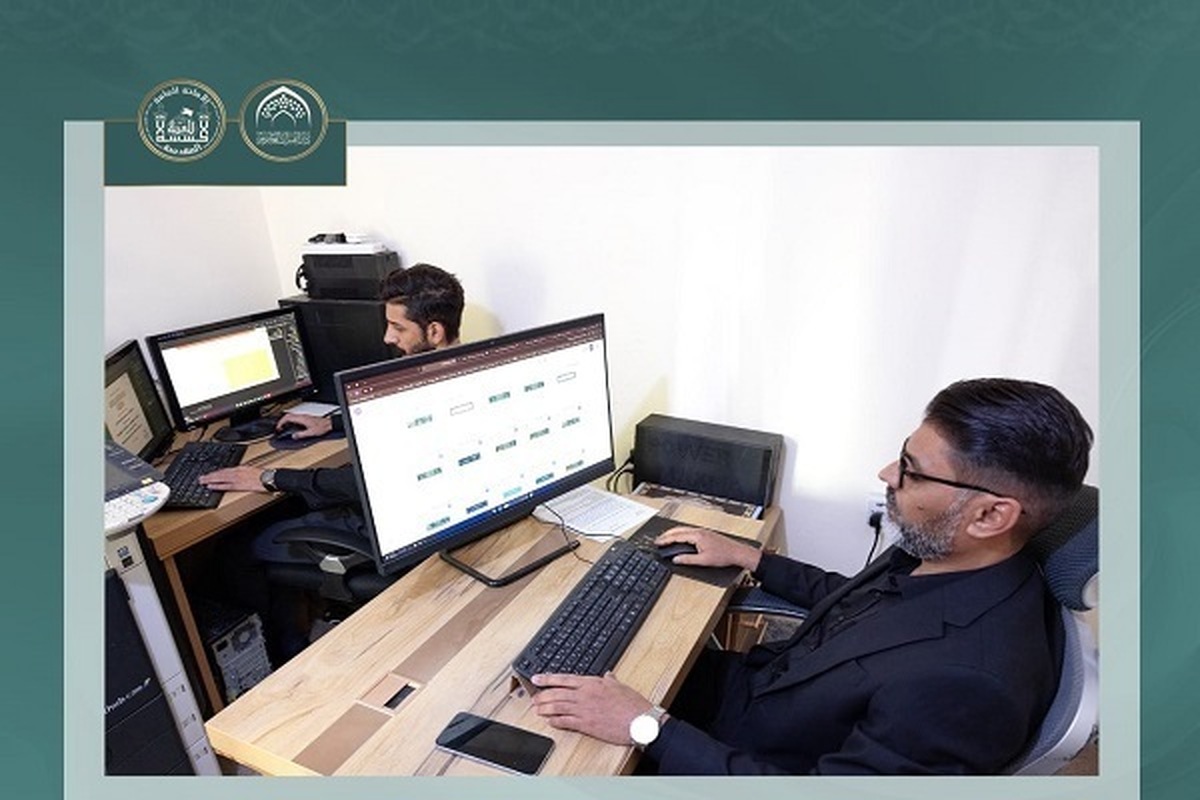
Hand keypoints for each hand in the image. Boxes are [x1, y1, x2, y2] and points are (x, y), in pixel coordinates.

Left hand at [197, 465, 267, 492]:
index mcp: (240, 468)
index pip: (225, 470)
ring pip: (220, 478)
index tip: (210, 474)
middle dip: (210, 476)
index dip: (216, 472)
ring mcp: (237, 478)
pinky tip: (211, 487)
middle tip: (201, 478)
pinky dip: (217, 485)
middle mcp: (237, 472)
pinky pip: (225, 485)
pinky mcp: (238, 485)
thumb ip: (244, 472)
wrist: (269, 477)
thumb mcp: (253, 470)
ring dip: (210, 479)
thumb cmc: (264, 475)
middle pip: (220, 473)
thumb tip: (241, 474)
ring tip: (203, 481)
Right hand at [277, 412, 331, 437]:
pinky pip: (295, 418)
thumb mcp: (311, 433)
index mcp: (302, 418)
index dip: (281, 422)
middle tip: (279, 428)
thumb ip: (301, 435)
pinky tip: (291, 427)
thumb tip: (293, 436)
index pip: (288, 417)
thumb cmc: (322, 427)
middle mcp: (302, 416)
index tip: (278, 427)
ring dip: (286, 421)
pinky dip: (291, 421)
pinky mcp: (306, 418)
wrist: (328, 424)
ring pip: (291, 416)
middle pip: (288, 415)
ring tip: (283, 427)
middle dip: (281, 421)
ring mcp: (304, 416)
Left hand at [530, 672, 654, 744]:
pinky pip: (566, 722)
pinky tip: (550, 721)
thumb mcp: (620, 686)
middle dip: (542, 695)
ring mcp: (585, 710)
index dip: (548, 678)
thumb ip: (610, 679)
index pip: (564, 678)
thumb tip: (608, 674)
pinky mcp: (587, 724)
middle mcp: (585, 695)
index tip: (537, 678)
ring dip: (545, 708)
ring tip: (537, 709)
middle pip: (557, 693)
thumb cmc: (632, 704)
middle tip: (533, 697)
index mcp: (592, 683)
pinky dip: (556, 721)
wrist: (640, 720)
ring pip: (558, 706)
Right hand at [655, 526, 761, 571]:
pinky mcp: (705, 534)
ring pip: (683, 530)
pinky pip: (689, 531)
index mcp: (697, 536)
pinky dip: (680, 534)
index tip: (657, 542)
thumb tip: (676, 559)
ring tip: (665, 539)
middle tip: (658, 540)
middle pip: (678, 530)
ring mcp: (702, 532)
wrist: (737, 552)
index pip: (677, 536)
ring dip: (673, 533)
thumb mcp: (703, 561)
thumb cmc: (724, 556)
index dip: (665, 540)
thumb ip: (688, 560)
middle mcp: (699, 531)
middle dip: (667, 535)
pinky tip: (679, 538)